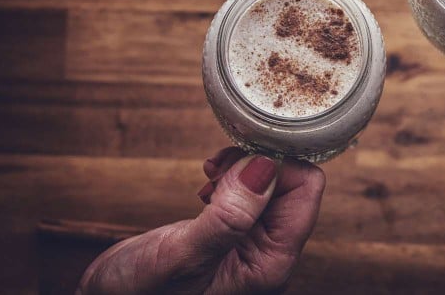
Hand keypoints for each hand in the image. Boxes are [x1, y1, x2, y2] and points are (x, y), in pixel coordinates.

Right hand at [78, 148, 325, 293]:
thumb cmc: (138, 294)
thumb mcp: (180, 255)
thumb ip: (228, 217)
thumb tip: (266, 168)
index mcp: (270, 264)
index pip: (306, 192)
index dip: (276, 166)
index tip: (238, 161)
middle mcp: (269, 254)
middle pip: (293, 184)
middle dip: (259, 164)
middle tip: (219, 167)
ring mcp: (254, 243)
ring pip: (273, 183)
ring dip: (244, 168)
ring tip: (212, 174)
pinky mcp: (236, 233)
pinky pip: (252, 191)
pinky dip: (233, 176)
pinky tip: (210, 182)